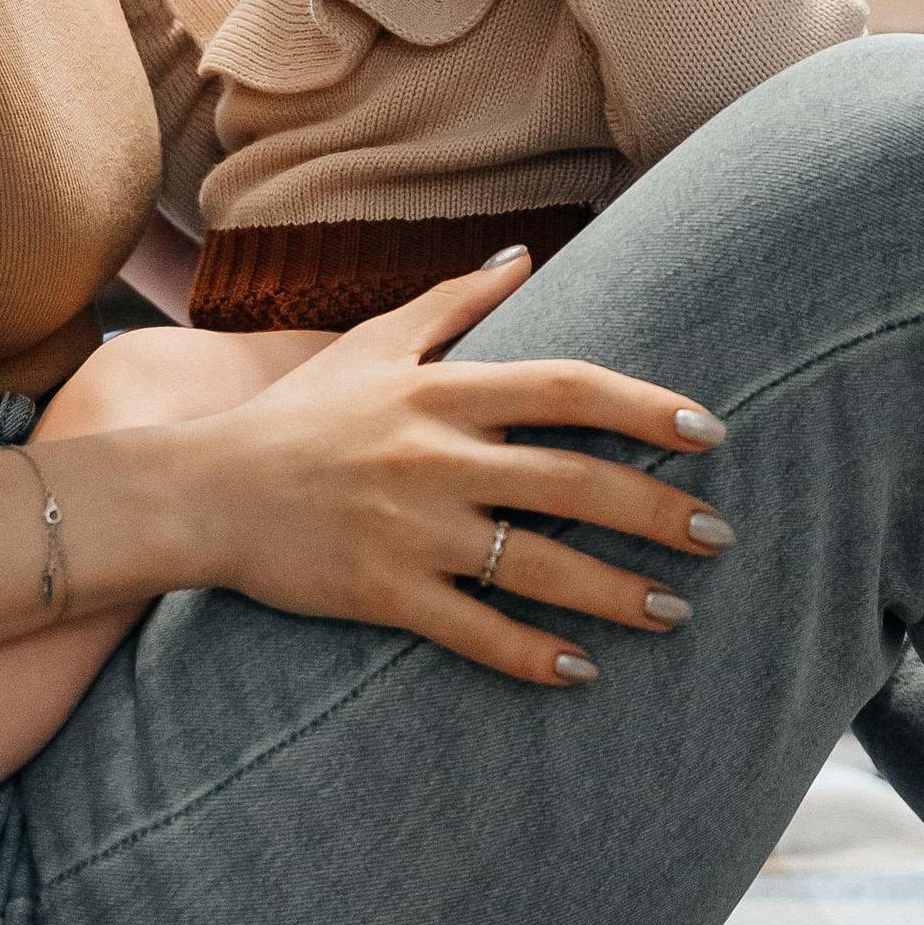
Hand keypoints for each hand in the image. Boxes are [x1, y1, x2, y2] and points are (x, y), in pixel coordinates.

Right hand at [183, 245, 729, 685]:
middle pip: (576, 482)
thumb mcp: (373, 343)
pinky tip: (585, 670)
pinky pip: (478, 632)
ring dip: (620, 593)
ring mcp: (412, 528)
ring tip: (677, 611)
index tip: (708, 434)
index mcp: (441, 390)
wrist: (203, 490)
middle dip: (660, 512)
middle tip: (721, 535)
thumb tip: (526, 253)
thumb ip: (456, 300)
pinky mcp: (385, 592)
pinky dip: (536, 656)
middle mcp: (436, 456)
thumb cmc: (296, 415)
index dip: (647, 408)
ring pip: (541, 565)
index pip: (570, 389)